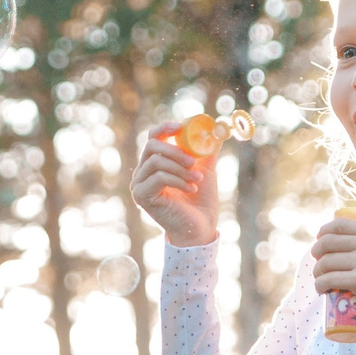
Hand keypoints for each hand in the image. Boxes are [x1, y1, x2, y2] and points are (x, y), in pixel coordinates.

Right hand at [130, 123, 217, 246]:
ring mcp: (139, 185)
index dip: (165, 128)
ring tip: (198, 178)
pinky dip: (178, 180)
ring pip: (156, 162)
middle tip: (194, 160)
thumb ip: (206, 151)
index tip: (181, 126)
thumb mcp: (205, 170)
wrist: (200, 228)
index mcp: (154, 164)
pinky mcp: (142, 196)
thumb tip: (216, 130)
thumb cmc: (201, 202)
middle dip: (175, 150)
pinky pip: (159, 177)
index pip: (153, 138)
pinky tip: (191, 188)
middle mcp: (142, 173)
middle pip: (152, 146)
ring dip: (181, 168)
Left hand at [312, 219, 355, 311]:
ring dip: (317, 273)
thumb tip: (341, 239)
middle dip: (316, 253)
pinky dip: (320, 285)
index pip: (340, 224)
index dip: (324, 232)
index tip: (319, 241)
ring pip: (325, 262)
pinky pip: (328, 280)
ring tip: (321, 280)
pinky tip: (322, 290)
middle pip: (328, 242)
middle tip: (319, 265)